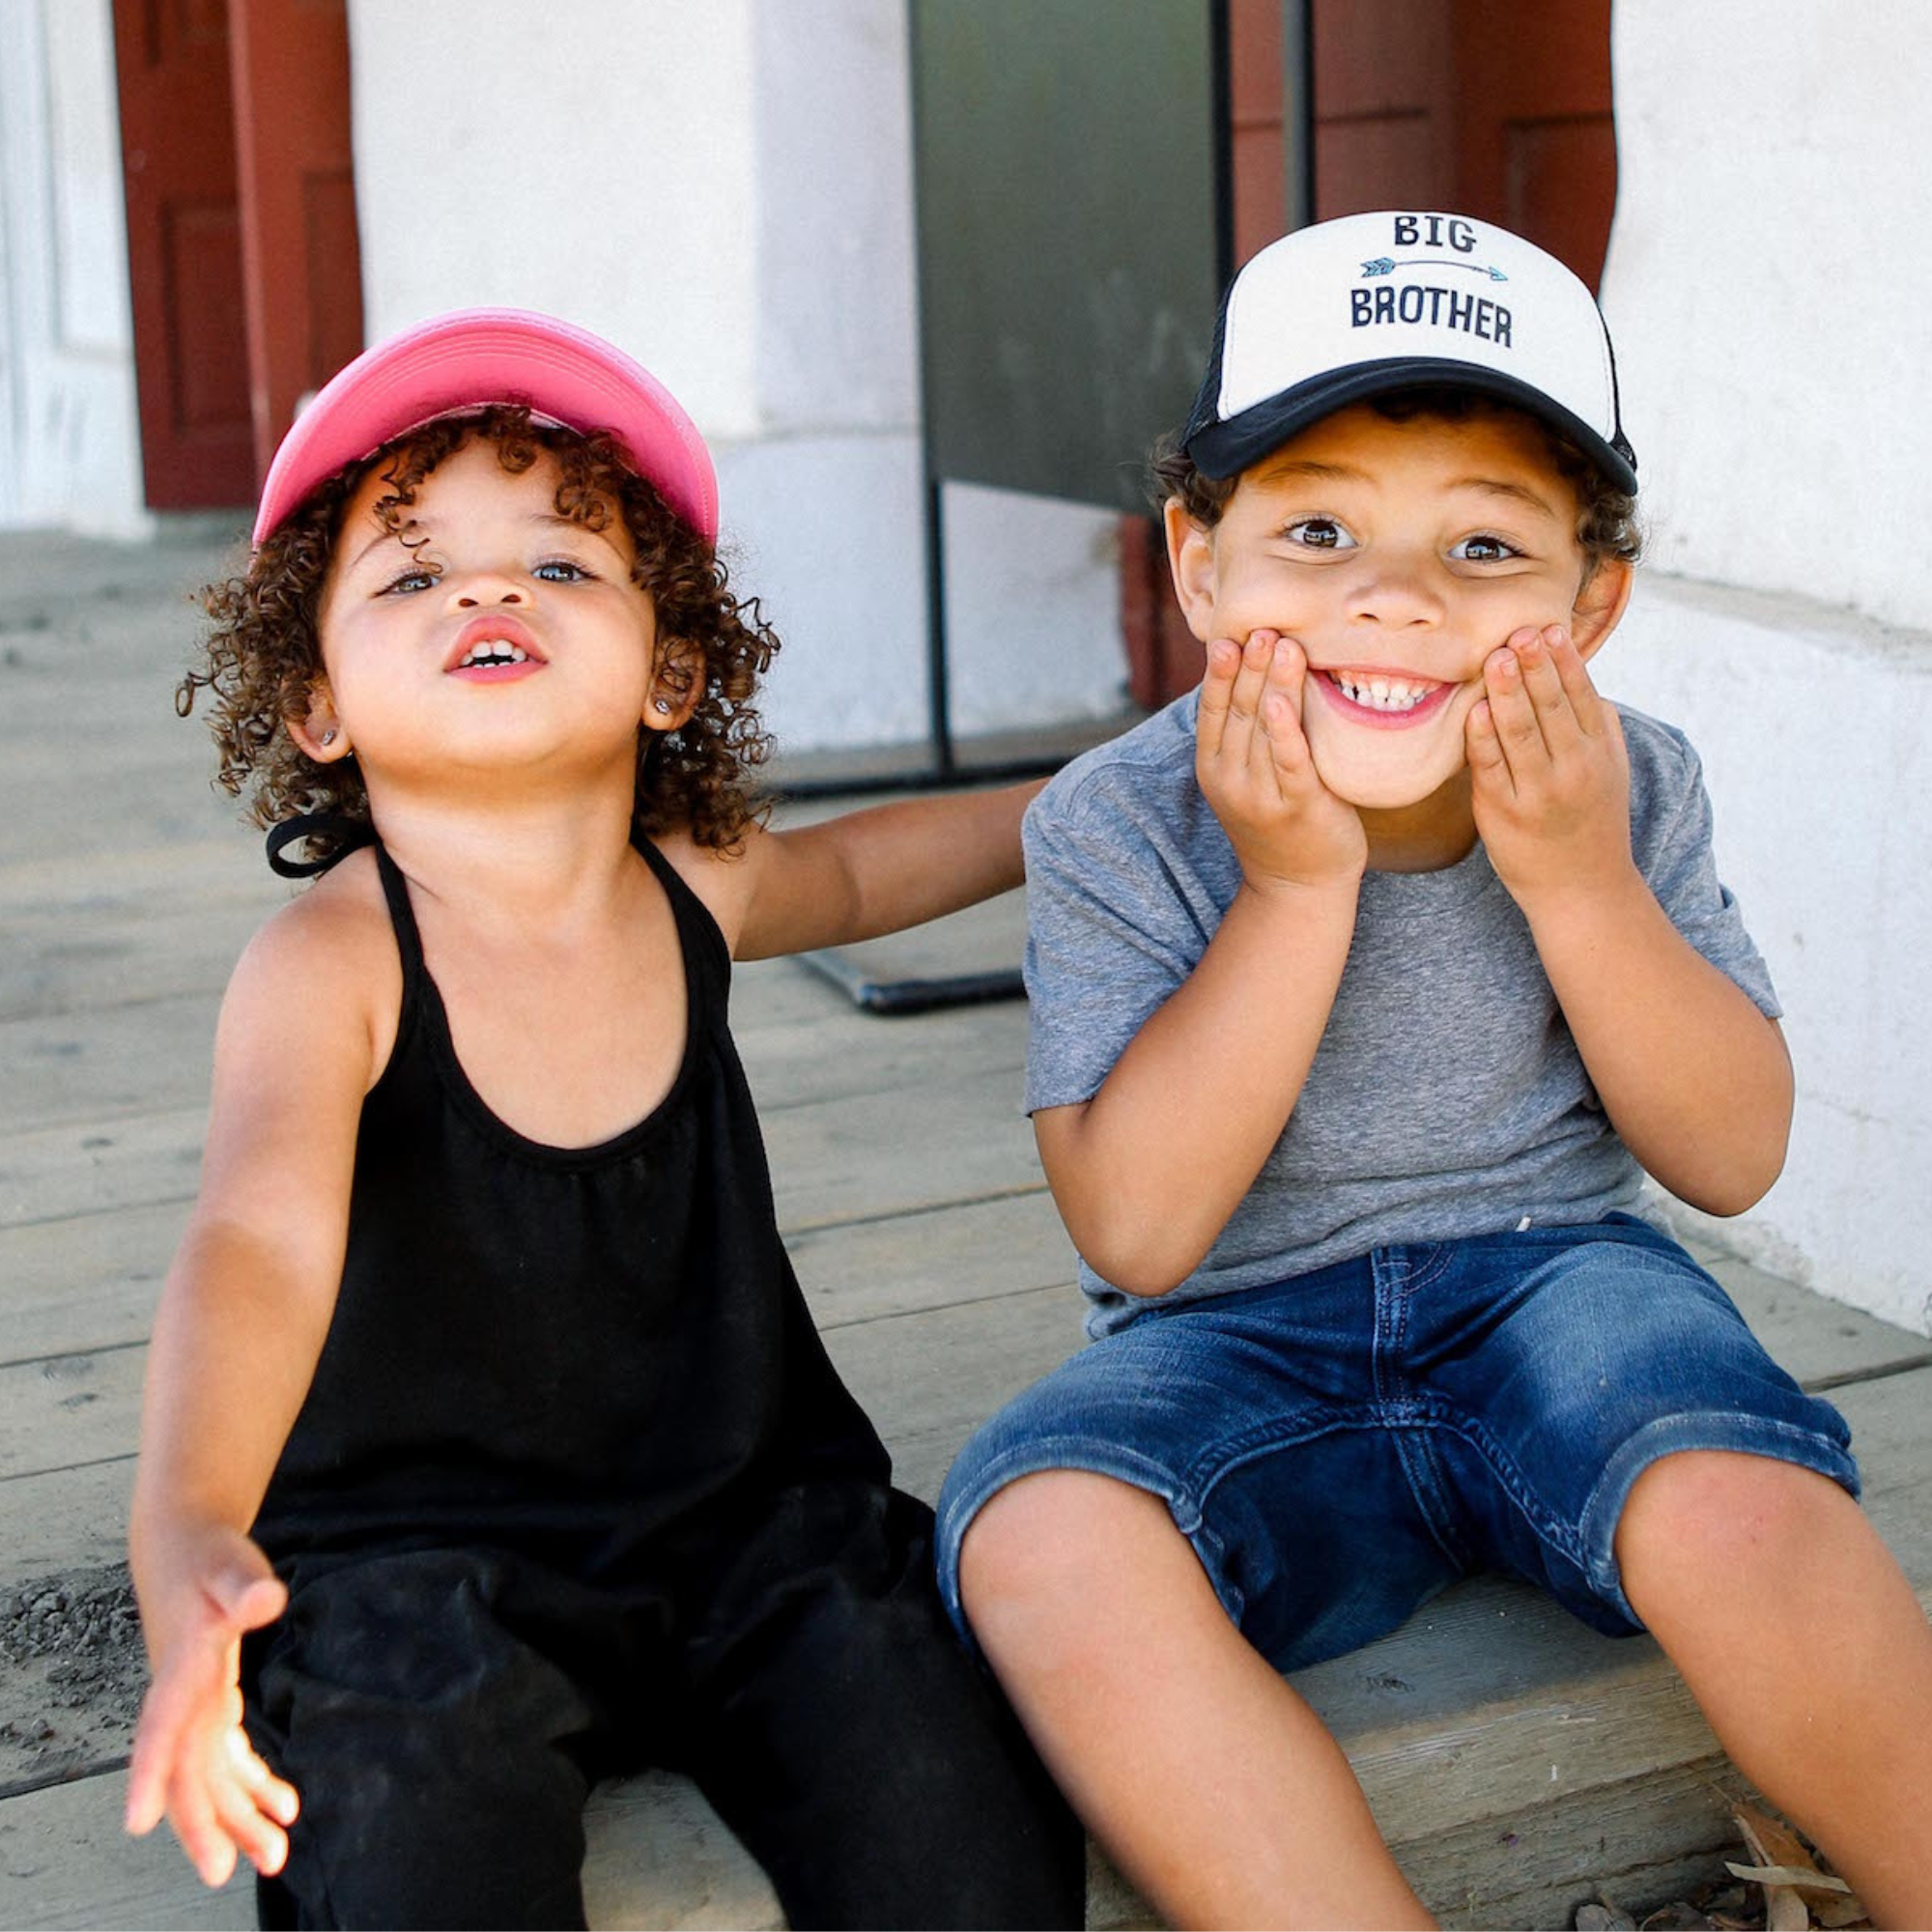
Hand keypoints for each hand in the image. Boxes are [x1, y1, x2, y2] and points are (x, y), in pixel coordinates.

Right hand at [125, 1527, 297, 1885]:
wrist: (182, 1545)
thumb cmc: (206, 1555)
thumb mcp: (228, 1563)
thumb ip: (245, 1584)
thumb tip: (266, 1599)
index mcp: (180, 1669)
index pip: (160, 1727)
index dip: (149, 1774)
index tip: (137, 1823)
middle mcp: (181, 1698)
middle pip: (187, 1771)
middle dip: (206, 1823)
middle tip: (230, 1870)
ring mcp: (193, 1706)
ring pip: (209, 1775)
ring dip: (238, 1815)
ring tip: (275, 1854)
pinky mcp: (209, 1703)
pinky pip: (224, 1758)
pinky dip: (250, 1783)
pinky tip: (281, 1806)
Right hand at [1196, 631, 1365, 892]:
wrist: (1299, 887)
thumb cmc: (1280, 821)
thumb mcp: (1249, 778)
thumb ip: (1246, 735)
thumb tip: (1252, 675)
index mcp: (1213, 768)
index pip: (1212, 711)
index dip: (1220, 673)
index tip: (1231, 635)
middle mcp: (1230, 780)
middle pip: (1238, 712)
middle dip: (1249, 666)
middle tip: (1263, 627)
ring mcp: (1261, 795)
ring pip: (1263, 729)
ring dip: (1271, 682)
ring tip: (1282, 644)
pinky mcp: (1297, 807)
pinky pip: (1288, 761)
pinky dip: (1283, 730)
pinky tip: (1279, 701)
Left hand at [1467, 624, 1634, 909]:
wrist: (1581, 889)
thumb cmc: (1590, 820)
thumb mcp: (1611, 770)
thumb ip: (1599, 725)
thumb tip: (1580, 674)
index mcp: (1599, 753)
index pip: (1581, 697)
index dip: (1565, 663)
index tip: (1550, 630)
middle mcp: (1572, 770)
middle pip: (1551, 709)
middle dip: (1535, 667)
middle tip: (1520, 632)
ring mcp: (1537, 793)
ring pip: (1521, 733)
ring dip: (1507, 693)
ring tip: (1496, 657)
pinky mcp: (1503, 814)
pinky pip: (1491, 769)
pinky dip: (1483, 739)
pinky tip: (1476, 711)